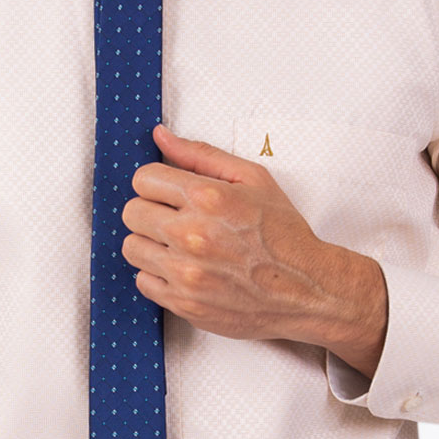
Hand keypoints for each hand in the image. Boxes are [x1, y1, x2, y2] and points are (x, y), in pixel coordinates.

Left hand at [121, 123, 374, 349]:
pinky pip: (143, 281)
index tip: (170, 193)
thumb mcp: (252, 179)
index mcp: (208, 198)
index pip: (143, 179)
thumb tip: (160, 135)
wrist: (306, 290)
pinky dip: (159, 275)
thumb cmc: (283, 234)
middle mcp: (192, 235)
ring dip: (151, 244)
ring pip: (131, 247)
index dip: (156, 183)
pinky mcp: (183, 303)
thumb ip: (200, 154)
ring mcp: (186, 273)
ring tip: (179, 246)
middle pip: (132, 213)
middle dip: (151, 211)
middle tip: (176, 219)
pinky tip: (185, 270)